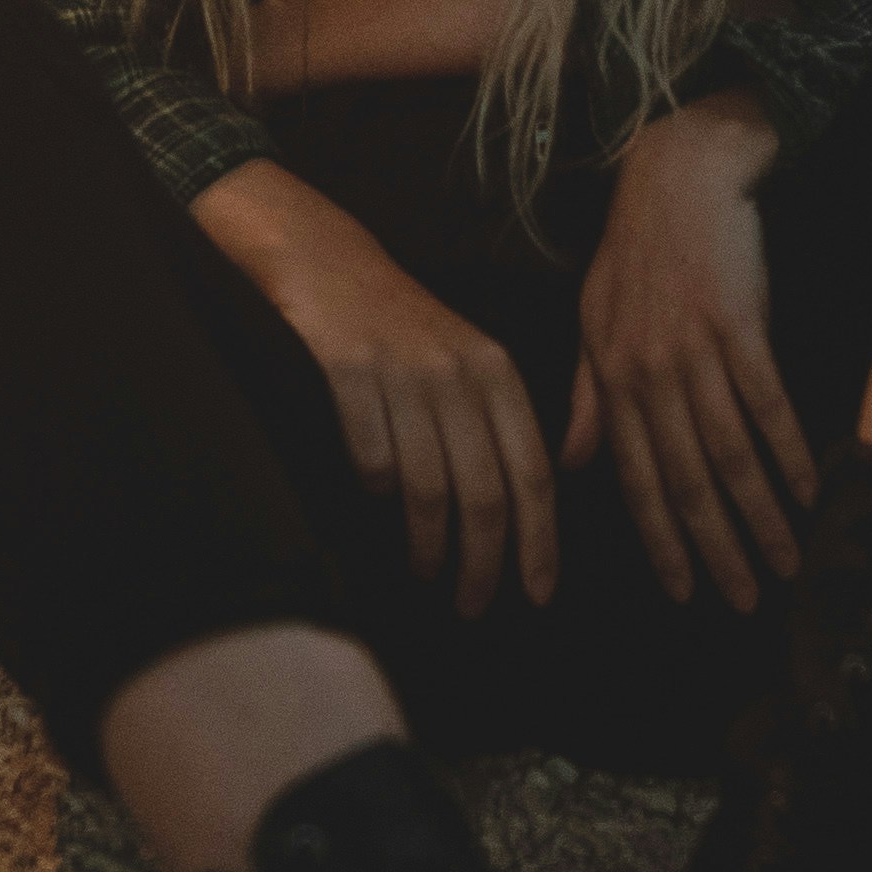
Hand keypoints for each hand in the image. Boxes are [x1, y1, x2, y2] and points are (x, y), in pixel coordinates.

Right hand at [190, 156, 559, 614]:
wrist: (331, 265)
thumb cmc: (404, 326)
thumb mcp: (468, 361)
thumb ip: (499, 424)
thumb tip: (523, 516)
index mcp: (499, 375)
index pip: (533, 474)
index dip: (540, 541)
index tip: (539, 593)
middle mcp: (460, 374)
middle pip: (484, 493)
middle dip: (484, 564)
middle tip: (474, 607)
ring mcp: (405, 373)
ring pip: (428, 488)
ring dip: (428, 546)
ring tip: (425, 575)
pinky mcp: (351, 371)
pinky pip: (372, 457)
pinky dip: (377, 489)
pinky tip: (377, 502)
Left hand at [563, 95, 813, 613]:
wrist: (678, 177)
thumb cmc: (636, 251)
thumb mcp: (594, 322)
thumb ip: (590, 397)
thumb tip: (575, 464)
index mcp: (612, 380)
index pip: (635, 480)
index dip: (662, 541)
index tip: (686, 591)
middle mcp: (648, 374)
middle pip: (685, 481)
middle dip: (717, 548)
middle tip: (747, 600)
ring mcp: (693, 350)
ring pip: (727, 453)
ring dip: (760, 515)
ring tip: (789, 560)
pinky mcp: (738, 323)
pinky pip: (766, 403)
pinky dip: (788, 452)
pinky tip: (809, 491)